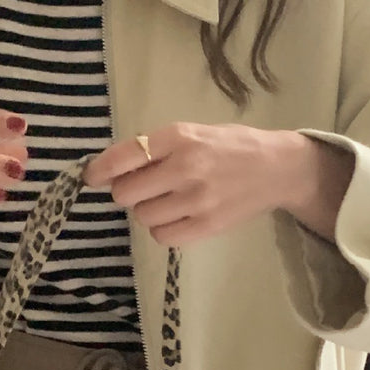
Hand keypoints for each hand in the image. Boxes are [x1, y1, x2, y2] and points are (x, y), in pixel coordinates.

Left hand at [85, 124, 350, 245]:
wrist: (276, 168)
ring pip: (143, 216)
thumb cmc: (229, 147)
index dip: (100, 170)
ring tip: (167, 201)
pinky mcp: (207, 225)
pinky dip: (163, 229)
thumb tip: (110, 171)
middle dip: (128, 192)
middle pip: (127, 193)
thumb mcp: (193, 133)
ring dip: (147, 211)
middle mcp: (186, 167)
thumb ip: (156, 148)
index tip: (92, 177)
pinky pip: (163, 236)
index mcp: (179, 137)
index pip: (124, 156)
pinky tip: (177, 217)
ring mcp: (197, 199)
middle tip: (143, 189)